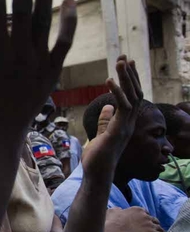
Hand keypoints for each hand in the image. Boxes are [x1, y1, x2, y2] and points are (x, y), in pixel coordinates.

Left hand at [82, 56, 142, 178]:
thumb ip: (105, 121)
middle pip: (135, 93)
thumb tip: (107, 107)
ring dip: (126, 78)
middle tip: (124, 56)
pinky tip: (109, 80)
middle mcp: (129, 123)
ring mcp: (126, 127)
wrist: (96, 175)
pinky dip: (117, 92)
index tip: (126, 64)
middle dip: (130, 74)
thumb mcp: (100, 135)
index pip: (132, 97)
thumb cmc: (97, 158)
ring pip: (132, 97)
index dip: (130, 80)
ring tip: (120, 61)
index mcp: (125, 123)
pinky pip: (122, 107)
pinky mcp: (118, 131)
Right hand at [104, 207, 164, 231]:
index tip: (141, 226)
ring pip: (159, 228)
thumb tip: (120, 209)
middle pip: (154, 220)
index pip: (146, 214)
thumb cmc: (109, 224)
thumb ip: (118, 209)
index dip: (144, 220)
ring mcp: (150, 224)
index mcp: (137, 209)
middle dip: (152, 226)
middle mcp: (145, 215)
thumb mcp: (112, 211)